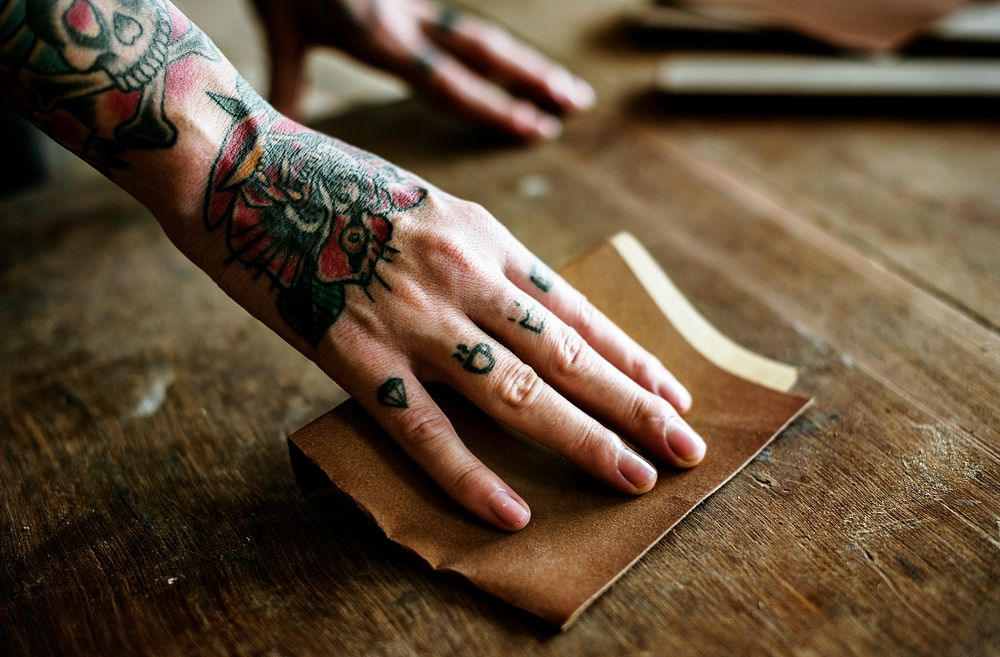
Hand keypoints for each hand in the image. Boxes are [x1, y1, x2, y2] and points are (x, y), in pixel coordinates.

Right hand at [201, 83, 705, 530]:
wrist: (240, 165)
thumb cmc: (334, 185)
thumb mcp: (429, 206)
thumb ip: (477, 260)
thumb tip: (523, 314)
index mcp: (483, 235)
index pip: (575, 309)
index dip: (630, 356)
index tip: (672, 392)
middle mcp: (462, 275)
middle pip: (566, 355)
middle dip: (634, 405)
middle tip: (686, 448)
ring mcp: (412, 317)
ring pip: (516, 393)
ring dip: (584, 439)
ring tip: (635, 477)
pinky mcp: (354, 354)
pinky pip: (424, 431)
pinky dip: (470, 477)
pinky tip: (512, 513)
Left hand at [250, 0, 595, 139]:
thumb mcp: (281, 28)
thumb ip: (288, 78)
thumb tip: (287, 126)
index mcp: (380, 38)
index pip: (450, 83)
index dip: (496, 108)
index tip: (537, 128)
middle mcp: (406, 17)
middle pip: (482, 52)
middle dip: (532, 79)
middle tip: (576, 102)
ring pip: (478, 31)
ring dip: (524, 59)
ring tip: (564, 83)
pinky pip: (459, 14)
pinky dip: (491, 44)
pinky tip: (519, 58)